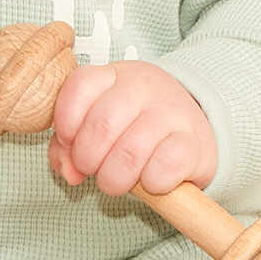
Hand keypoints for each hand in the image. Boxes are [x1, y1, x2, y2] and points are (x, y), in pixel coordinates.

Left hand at [48, 59, 217, 197]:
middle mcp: (145, 86)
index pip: (81, 85)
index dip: (66, 123)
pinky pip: (163, 168)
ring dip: (115, 179)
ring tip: (117, 180)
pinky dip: (151, 184)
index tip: (69, 142)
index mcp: (115, 75)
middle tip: (93, 169)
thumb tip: (70, 172)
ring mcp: (173, 112)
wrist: (190, 130)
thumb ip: (70, 146)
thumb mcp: (97, 124)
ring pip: (130, 152)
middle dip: (88, 159)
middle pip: (103, 124)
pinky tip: (151, 180)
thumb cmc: (134, 128)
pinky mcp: (194, 142)